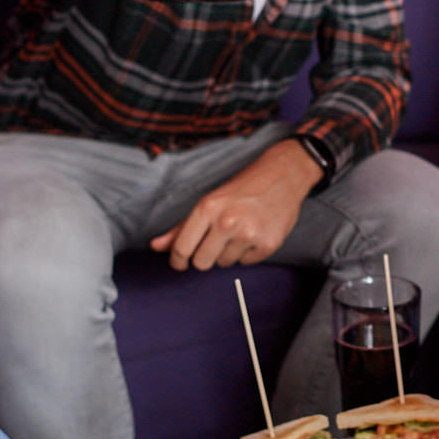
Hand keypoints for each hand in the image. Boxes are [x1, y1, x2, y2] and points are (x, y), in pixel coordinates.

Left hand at [150, 139, 319, 270]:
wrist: (283, 175)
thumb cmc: (243, 187)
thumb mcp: (209, 201)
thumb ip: (182, 227)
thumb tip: (155, 246)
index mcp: (207, 208)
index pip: (182, 248)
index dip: (177, 260)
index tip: (179, 263)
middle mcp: (227, 222)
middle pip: (201, 262)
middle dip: (205, 256)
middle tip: (215, 241)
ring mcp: (249, 234)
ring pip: (224, 263)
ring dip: (228, 252)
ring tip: (239, 231)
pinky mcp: (267, 244)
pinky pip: (246, 262)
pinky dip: (247, 253)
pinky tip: (254, 233)